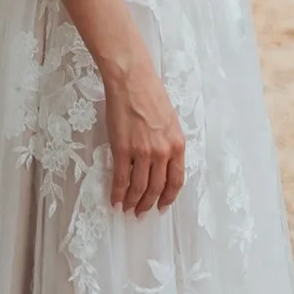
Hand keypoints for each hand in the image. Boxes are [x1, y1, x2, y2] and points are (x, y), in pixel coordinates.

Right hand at [102, 57, 186, 215]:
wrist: (132, 80)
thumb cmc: (150, 95)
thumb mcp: (170, 122)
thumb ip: (168, 144)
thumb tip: (161, 164)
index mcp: (177, 144)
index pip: (177, 180)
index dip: (169, 197)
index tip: (162, 207)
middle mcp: (163, 152)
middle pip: (157, 188)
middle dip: (149, 204)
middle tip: (141, 213)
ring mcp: (143, 152)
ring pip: (139, 187)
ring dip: (133, 202)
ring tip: (127, 209)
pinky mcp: (123, 149)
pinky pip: (121, 179)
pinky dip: (118, 193)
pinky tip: (115, 200)